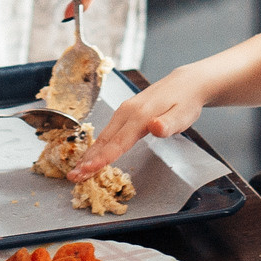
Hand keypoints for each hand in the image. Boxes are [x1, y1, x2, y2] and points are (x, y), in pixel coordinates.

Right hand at [66, 70, 203, 180]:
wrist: (186, 84)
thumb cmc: (186, 102)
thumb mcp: (183, 115)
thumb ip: (168, 124)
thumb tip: (155, 127)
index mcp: (140, 115)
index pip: (118, 141)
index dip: (102, 157)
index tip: (88, 170)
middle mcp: (127, 111)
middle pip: (105, 139)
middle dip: (88, 158)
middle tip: (74, 176)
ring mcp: (125, 111)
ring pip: (104, 135)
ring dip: (90, 153)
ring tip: (78, 169)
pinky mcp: (125, 112)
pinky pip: (108, 131)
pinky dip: (98, 145)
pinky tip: (92, 154)